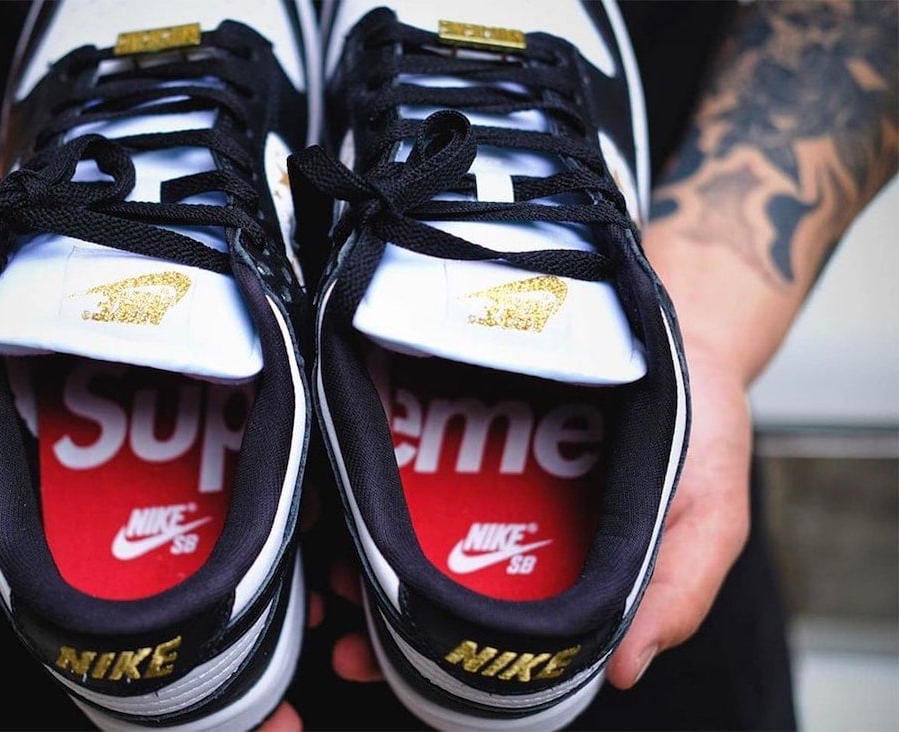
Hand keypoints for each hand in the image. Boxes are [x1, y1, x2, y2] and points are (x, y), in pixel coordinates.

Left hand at [311, 340, 755, 693]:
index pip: (488, 631)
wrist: (681, 321)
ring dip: (362, 542)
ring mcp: (481, 470)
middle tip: (336, 613)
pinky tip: (350, 480)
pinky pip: (409, 446)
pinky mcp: (462, 411)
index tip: (375, 660)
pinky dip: (376, 467)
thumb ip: (678, 591)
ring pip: (407, 519)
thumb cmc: (701, 426)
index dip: (432, 654)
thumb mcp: (710, 516)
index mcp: (561, 568)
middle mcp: (511, 525)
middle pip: (430, 579)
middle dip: (375, 604)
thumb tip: (624, 671)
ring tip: (334, 559)